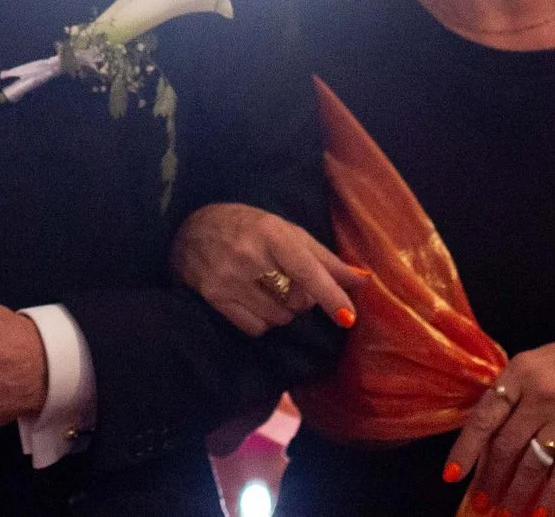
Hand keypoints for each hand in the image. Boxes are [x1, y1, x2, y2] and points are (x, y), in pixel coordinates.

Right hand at [170, 202, 365, 336]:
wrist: (191, 230)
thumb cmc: (248, 227)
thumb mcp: (286, 231)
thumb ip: (324, 258)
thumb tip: (363, 280)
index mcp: (272, 234)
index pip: (306, 269)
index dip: (329, 294)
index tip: (348, 317)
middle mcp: (250, 257)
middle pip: (297, 300)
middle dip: (303, 297)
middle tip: (288, 280)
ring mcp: (230, 281)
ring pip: (279, 317)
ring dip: (283, 310)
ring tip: (269, 288)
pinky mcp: (215, 299)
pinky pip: (256, 328)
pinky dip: (263, 321)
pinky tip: (253, 300)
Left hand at [445, 322, 554, 516]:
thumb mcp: (535, 362)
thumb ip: (511, 393)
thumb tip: (486, 437)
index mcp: (519, 373)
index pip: (484, 416)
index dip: (466, 449)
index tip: (452, 475)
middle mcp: (539, 394)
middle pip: (506, 445)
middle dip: (491, 479)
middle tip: (482, 502)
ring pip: (532, 463)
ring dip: (517, 492)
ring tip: (508, 510)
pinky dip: (551, 494)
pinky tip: (542, 511)